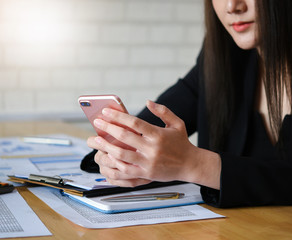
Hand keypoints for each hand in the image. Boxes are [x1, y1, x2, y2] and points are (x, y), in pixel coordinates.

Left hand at [87, 100, 220, 188]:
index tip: (106, 111)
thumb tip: (147, 101)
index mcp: (158, 134)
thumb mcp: (177, 123)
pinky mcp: (146, 174)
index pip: (134, 123)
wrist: (190, 165)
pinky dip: (115, 164)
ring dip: (107, 146)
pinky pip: (126, 170)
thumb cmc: (182, 143)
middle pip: (124, 137)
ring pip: (122, 154)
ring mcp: (148, 163)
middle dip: (108, 128)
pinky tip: (108, 157)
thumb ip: (163, 111)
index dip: (118, 116)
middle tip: (97, 123)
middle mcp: (152, 149)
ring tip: (97, 140)